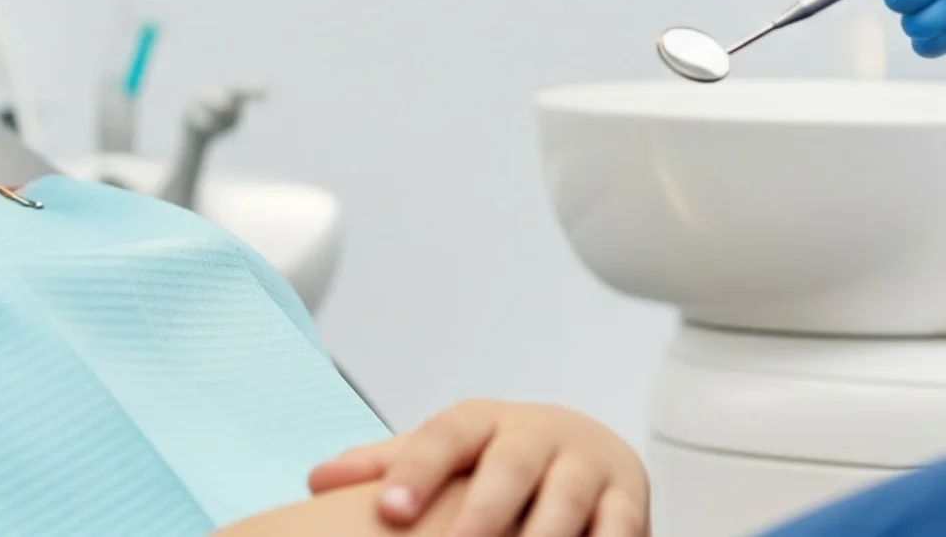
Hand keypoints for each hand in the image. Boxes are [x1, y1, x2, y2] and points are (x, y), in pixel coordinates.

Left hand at [307, 400, 645, 536]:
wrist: (589, 450)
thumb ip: (390, 465)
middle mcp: (537, 435)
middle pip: (510, 467)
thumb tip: (318, 479)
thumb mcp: (448, 452)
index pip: (445, 436)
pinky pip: (620, 528)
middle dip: (484, 510)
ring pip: (566, 500)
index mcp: (484, 420)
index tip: (388, 512)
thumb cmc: (500, 457)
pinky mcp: (626, 501)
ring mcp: (586, 466)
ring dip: (544, 536)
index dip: (415, 471)